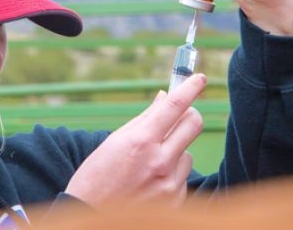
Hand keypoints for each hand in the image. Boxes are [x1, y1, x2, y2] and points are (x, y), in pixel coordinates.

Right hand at [65, 74, 205, 208]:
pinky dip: (171, 173)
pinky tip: (150, 182)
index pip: (174, 107)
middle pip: (193, 125)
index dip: (190, 88)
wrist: (92, 218)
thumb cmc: (97, 177)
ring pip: (187, 153)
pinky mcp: (176, 201)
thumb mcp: (114, 143)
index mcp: (140, 142)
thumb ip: (143, 120)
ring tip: (149, 163)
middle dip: (190, 114)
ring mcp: (170, 184)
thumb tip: (164, 98)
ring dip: (175, 150)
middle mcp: (159, 162)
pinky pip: (183, 176)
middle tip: (182, 114)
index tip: (199, 78)